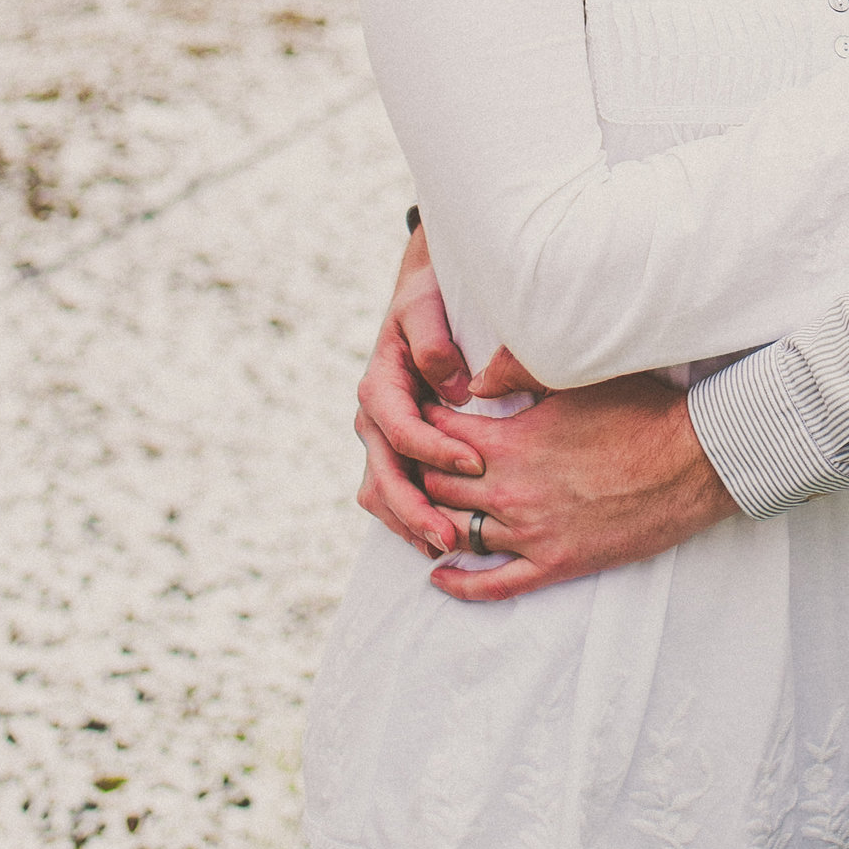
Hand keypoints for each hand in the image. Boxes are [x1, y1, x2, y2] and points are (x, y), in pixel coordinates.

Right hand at [355, 223, 474, 559]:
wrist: (419, 299)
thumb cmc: (429, 302)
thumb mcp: (426, 309)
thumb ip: (435, 345)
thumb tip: (456, 390)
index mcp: (379, 385)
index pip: (402, 430)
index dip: (435, 451)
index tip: (476, 463)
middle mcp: (372, 418)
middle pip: (383, 476)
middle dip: (415, 510)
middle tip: (451, 538)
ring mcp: (378, 440)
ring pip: (381, 494)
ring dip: (409, 525)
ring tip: (446, 549)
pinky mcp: (392, 453)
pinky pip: (391, 496)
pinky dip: (408, 521)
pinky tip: (438, 542)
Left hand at [418, 374, 736, 599]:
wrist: (690, 462)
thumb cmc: (637, 409)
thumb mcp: (574, 377)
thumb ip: (518, 372)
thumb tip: (472, 379)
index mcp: (509, 442)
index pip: (436, 437)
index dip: (418, 426)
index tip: (411, 419)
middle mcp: (510, 491)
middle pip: (435, 487)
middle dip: (417, 473)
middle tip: (408, 467)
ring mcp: (531, 533)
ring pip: (457, 533)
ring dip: (432, 523)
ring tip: (418, 514)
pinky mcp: (556, 565)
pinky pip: (493, 585)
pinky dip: (460, 583)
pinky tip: (438, 575)